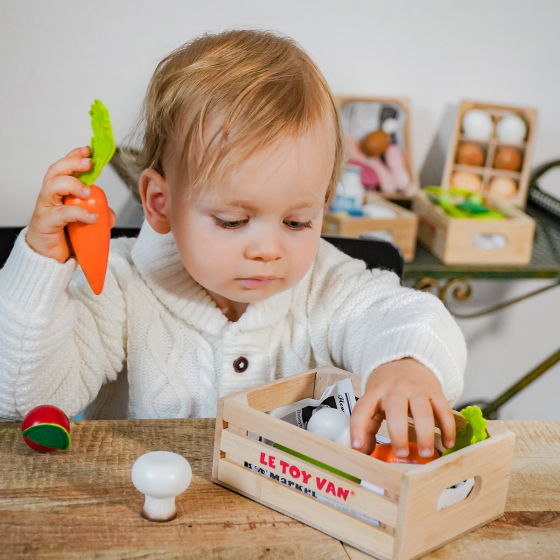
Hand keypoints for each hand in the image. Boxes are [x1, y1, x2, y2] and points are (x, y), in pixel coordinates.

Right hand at [26, 147, 114, 262]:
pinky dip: (79, 213)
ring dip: (72, 184)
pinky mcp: (45, 223)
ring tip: (87, 192)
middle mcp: (51, 197)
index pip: (64, 168)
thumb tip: (109, 213)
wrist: (50, 259)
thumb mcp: (88, 223)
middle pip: (56, 171)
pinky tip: (92, 217)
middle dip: (72, 163)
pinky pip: (62, 213)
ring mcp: (46, 208)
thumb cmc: (66, 237)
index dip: (74, 156)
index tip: (89, 150)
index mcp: (60, 193)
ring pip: (53, 186)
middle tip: (88, 163)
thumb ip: (99, 215)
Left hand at [350, 358, 455, 458]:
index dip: (358, 428)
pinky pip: (444, 411)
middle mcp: (395, 390)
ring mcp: (417, 390)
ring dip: (425, 434)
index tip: (357, 447)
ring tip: (426, 454)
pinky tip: (448, 444)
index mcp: (375, 392)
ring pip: (423, 411)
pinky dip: (447, 428)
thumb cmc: (387, 387)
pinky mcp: (435, 392)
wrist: (406, 360)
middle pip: (396, 410)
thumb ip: (368, 425)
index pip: (362, 409)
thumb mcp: (373, 400)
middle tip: (402, 454)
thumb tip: (363, 451)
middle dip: (398, 433)